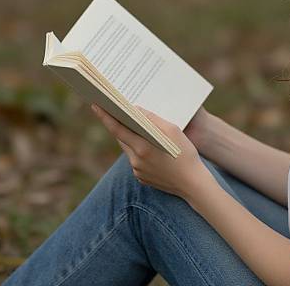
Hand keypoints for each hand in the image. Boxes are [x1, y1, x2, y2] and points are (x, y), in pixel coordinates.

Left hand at [91, 103, 212, 200]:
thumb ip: (152, 119)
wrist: (193, 184)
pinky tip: (149, 146)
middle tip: (115, 110)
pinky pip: (136, 160)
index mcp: (142, 147)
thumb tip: (137, 110)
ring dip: (131, 137)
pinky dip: (139, 150)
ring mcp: (138, 171)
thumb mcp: (172, 130)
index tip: (95, 105)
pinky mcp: (142, 178)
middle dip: (119, 124)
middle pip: (122, 138)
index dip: (105, 116)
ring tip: (135, 125)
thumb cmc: (185, 154)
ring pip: (130, 149)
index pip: (117, 129)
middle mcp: (136, 160)